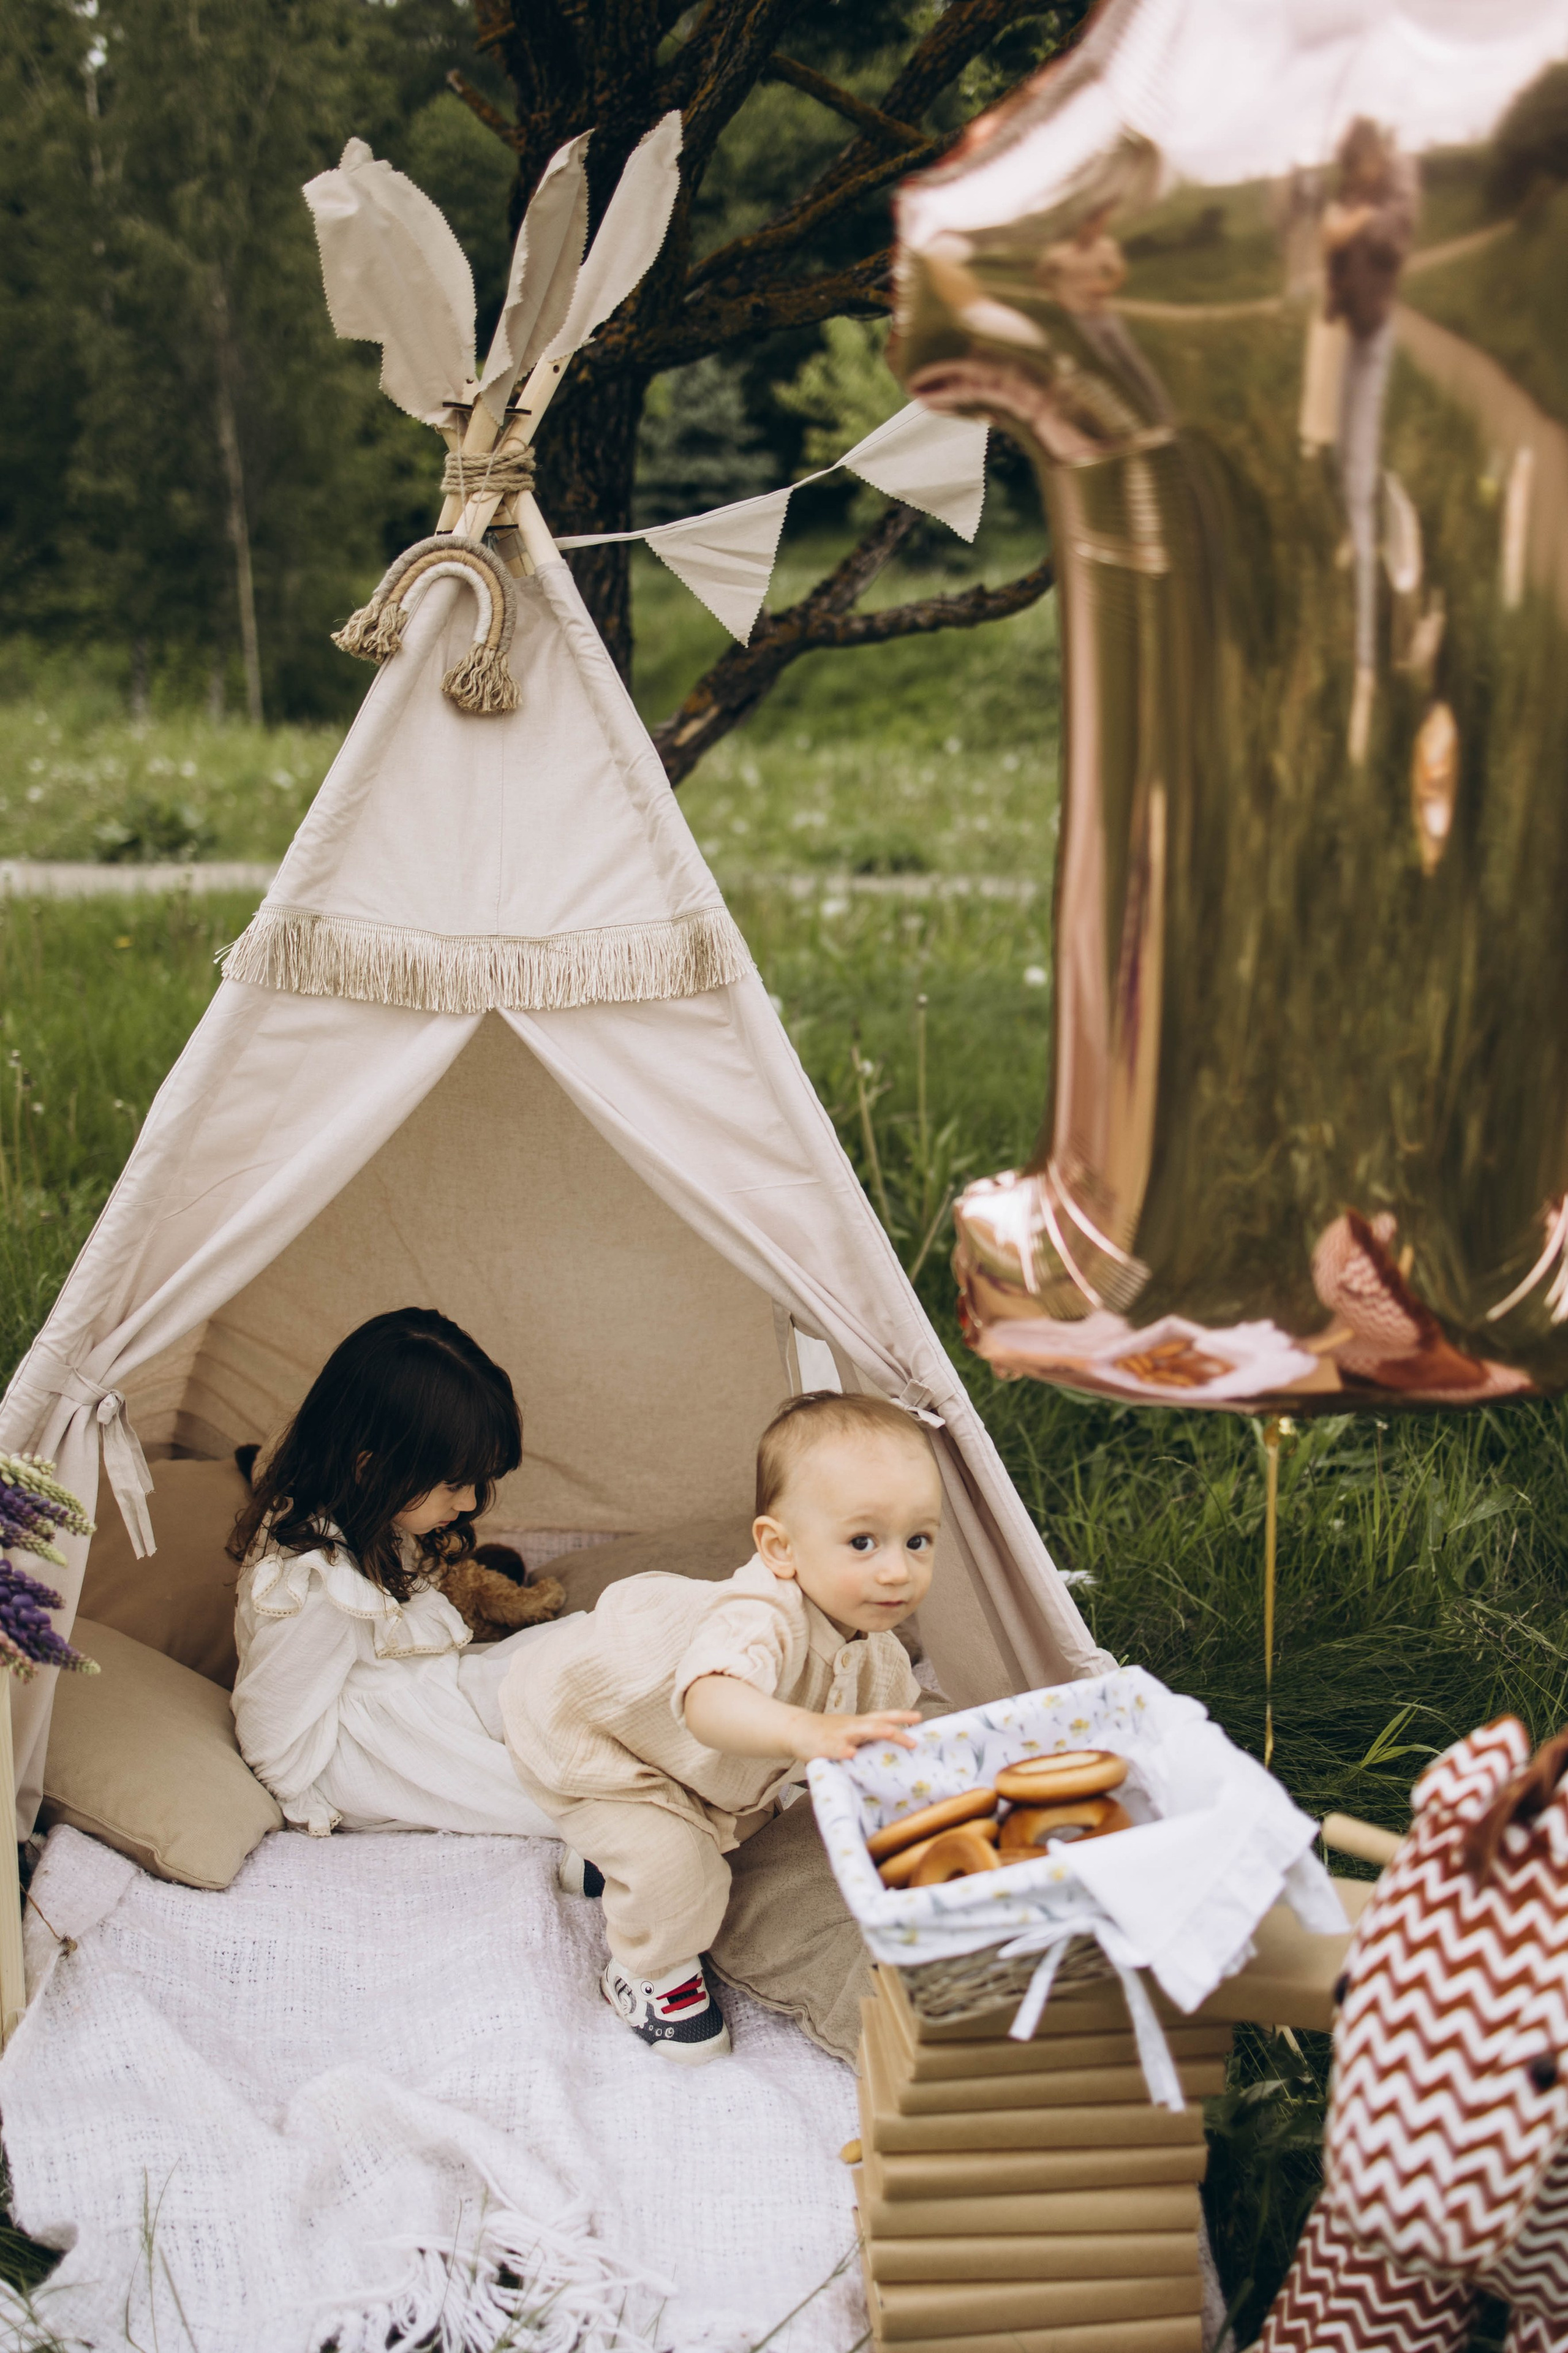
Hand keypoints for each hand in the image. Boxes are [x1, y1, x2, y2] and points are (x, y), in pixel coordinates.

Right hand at [790, 1707, 920, 1763]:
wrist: (796, 1729)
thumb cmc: (826, 1733)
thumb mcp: (849, 1732)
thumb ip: (866, 1739)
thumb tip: (889, 1751)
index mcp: (859, 1723)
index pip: (883, 1717)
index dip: (901, 1717)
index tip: (920, 1718)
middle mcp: (852, 1726)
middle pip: (878, 1725)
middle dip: (897, 1732)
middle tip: (914, 1742)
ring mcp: (839, 1734)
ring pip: (860, 1731)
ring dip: (876, 1731)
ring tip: (891, 1733)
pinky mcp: (824, 1746)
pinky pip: (835, 1748)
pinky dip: (843, 1750)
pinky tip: (851, 1754)